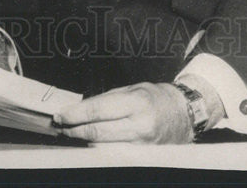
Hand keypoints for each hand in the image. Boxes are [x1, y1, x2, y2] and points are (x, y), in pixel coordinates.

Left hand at [53, 83, 194, 143]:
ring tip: (72, 133)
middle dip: (75, 130)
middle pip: (98, 132)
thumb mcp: (133, 89)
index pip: (98, 110)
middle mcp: (140, 126)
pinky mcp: (143, 157)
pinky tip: (91, 143)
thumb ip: (108, 99)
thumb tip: (82, 108)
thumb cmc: (157, 98)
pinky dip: (100, 149)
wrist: (185, 114)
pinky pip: (115, 154)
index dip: (76, 114)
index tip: (61, 115)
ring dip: (84, 141)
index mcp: (137, 103)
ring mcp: (142, 145)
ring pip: (104, 147)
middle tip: (61, 125)